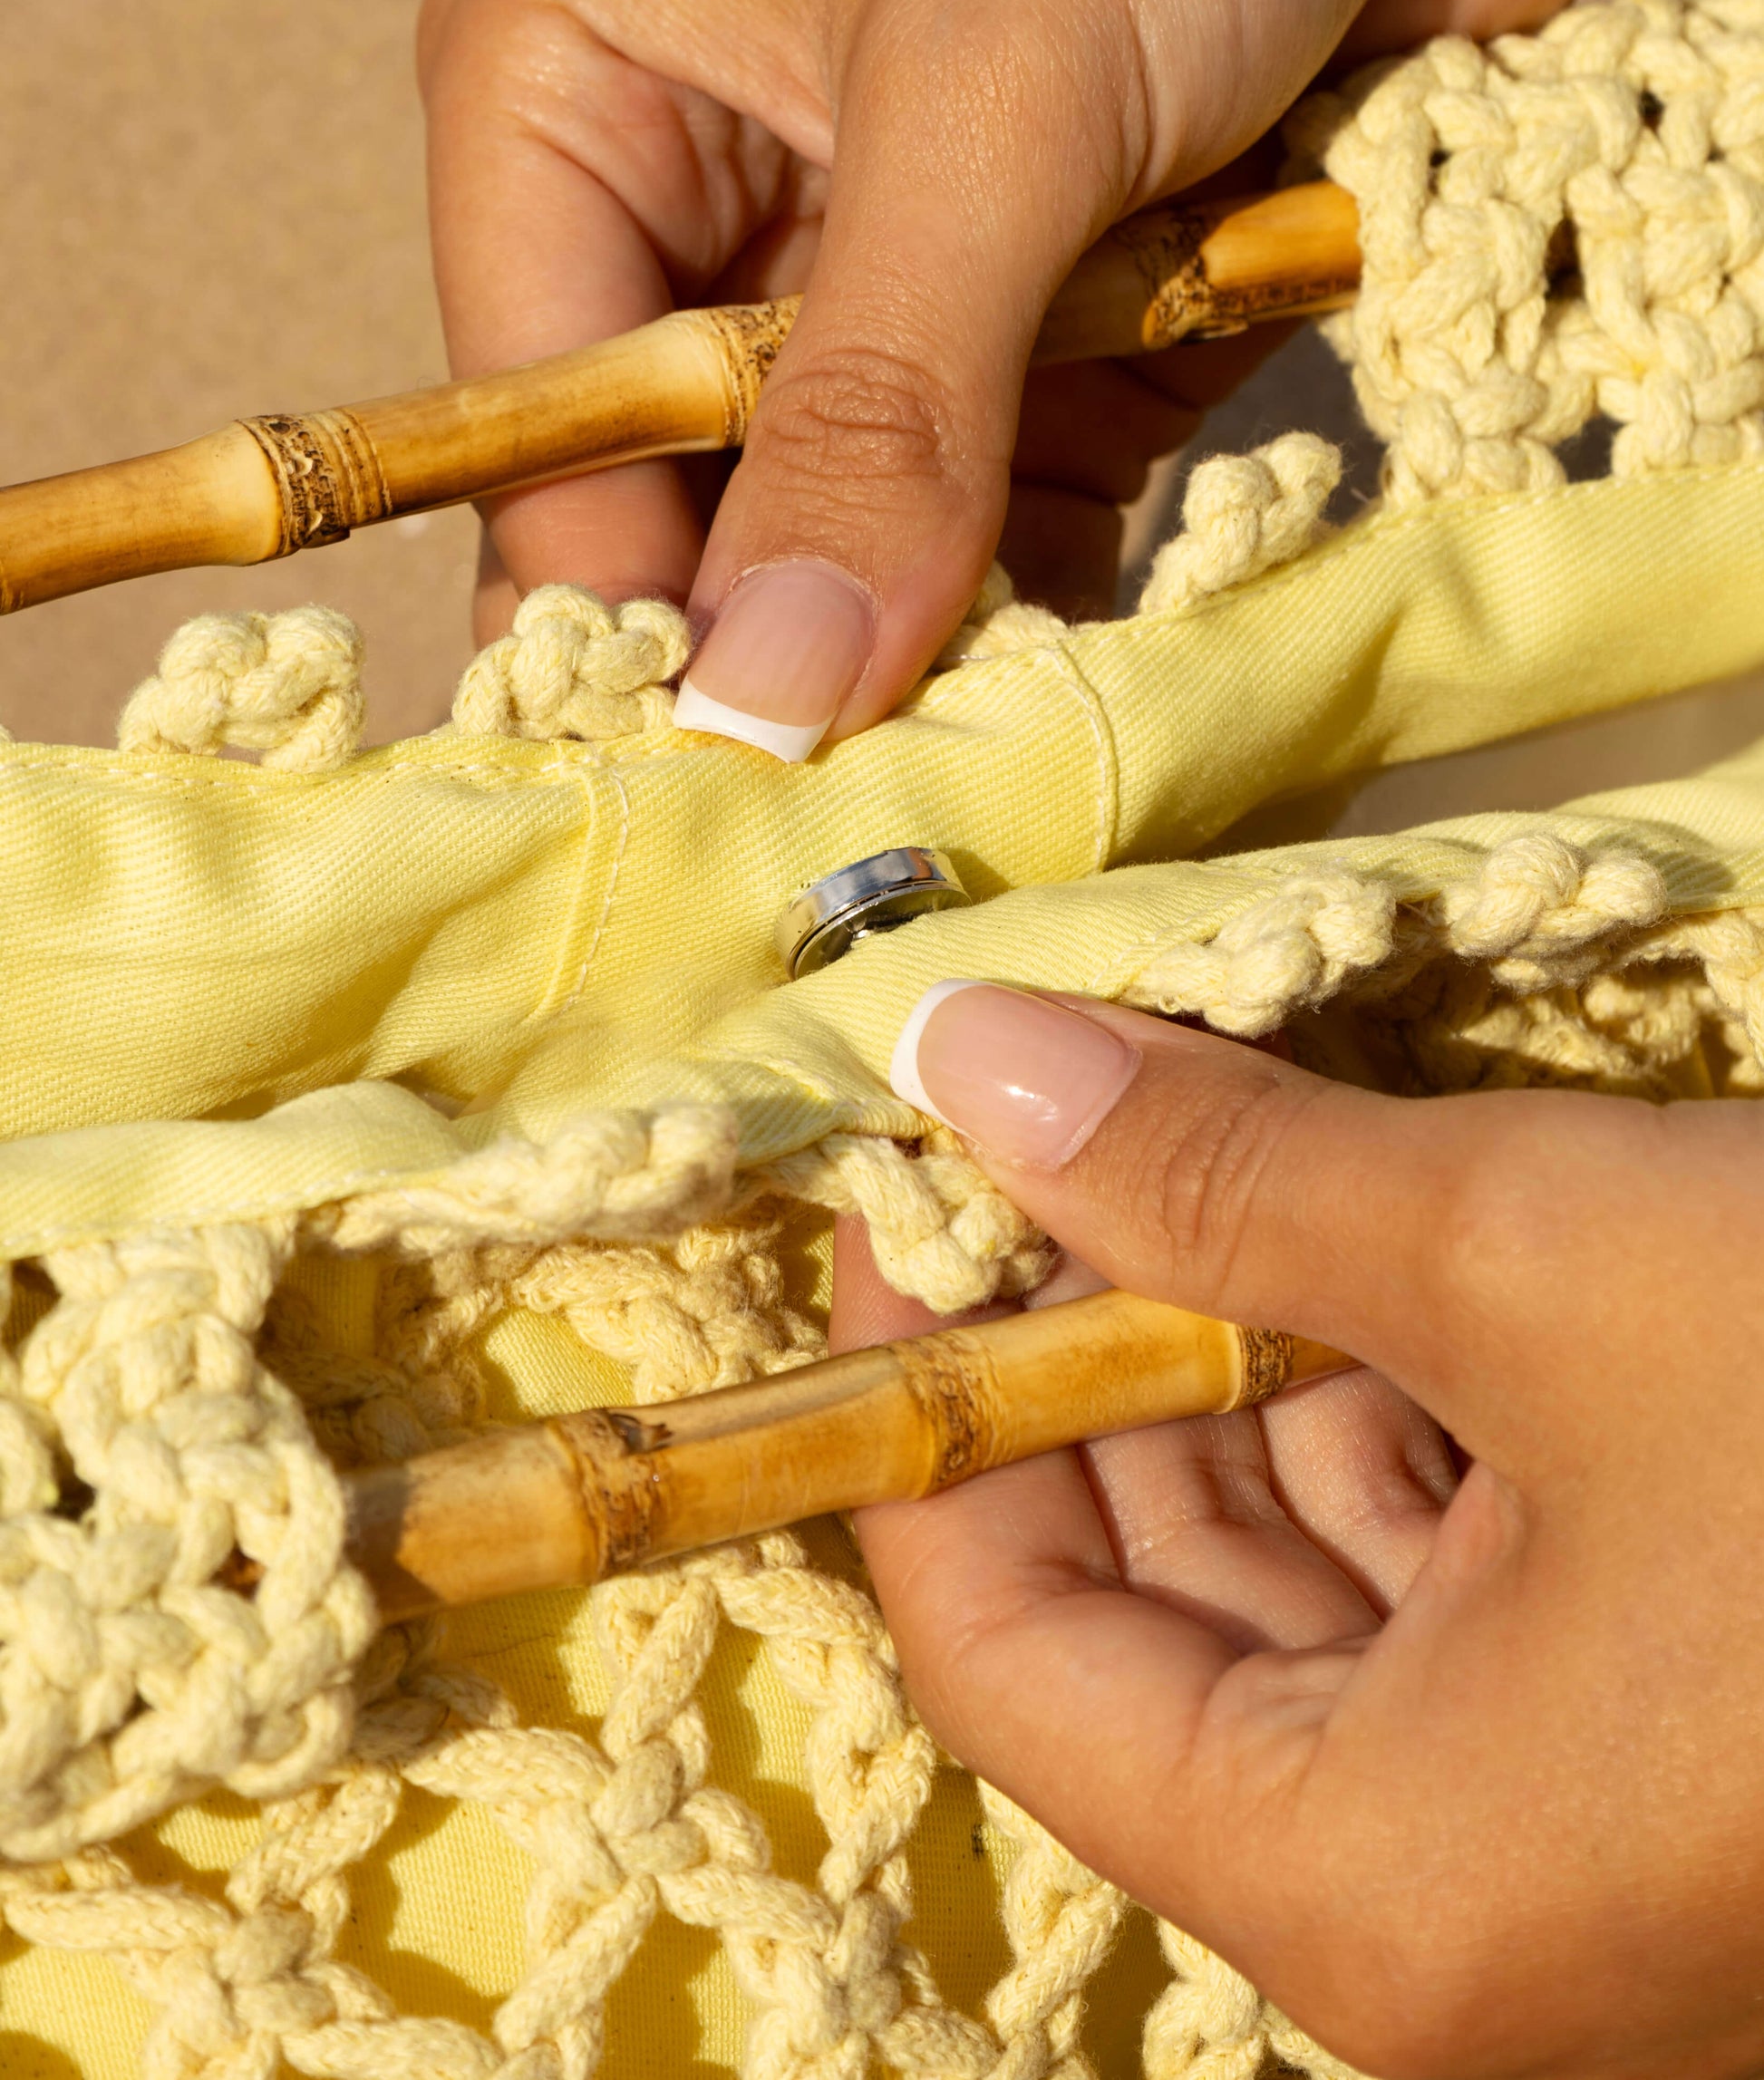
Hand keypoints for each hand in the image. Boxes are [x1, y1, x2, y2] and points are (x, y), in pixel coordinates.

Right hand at [420, 0, 1763, 747]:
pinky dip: (1062, 613)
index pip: (543, 434)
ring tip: (1001, 791)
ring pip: (855, 550)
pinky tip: (1100, 707)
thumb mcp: (988, 103)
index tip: (735, 816)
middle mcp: (692, 203)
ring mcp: (873, 284)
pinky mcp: (1036, 337)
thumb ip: (876, 413)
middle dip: (793, 662)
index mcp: (566, 96)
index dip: (632, 632)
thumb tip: (767, 704)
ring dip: (941, 657)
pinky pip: (1010, 533)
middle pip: (692, 516)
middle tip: (874, 843)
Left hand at [831, 984, 1763, 2079]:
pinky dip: (1389, 1407)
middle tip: (1032, 1133)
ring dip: (1241, 1360)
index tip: (895, 1202)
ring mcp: (1572, 1836)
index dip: (923, 1404)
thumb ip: (1220, 1178)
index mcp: (1373, 1885)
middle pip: (1151, 1612)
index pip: (1004, 1652)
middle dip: (1088, 1357)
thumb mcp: (1537, 1260)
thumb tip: (966, 1056)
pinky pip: (1456, 1577)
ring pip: (1306, 1579)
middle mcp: (1454, 1912)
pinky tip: (1367, 1241)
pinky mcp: (1669, 1731)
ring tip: (1187, 1147)